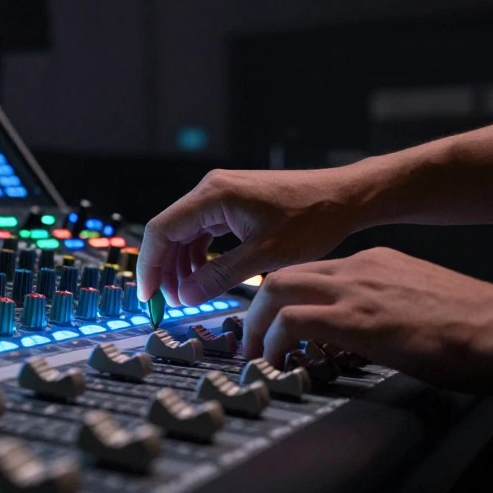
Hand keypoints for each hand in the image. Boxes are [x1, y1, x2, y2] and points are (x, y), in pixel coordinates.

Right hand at [136, 168, 363, 306]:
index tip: (149, 297)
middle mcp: (211, 189)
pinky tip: (206, 277)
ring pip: (184, 233)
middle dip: (165, 269)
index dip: (150, 267)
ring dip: (182, 265)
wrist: (343, 198)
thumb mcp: (264, 256)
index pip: (161, 230)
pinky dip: (199, 256)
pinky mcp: (232, 203)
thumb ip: (220, 277)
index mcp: (213, 195)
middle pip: (169, 232)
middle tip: (170, 303)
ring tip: (190, 295)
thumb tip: (186, 297)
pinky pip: (203, 231)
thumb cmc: (311, 219)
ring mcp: (221, 195)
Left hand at [251, 247, 492, 391]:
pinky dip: (273, 341)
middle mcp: (360, 268)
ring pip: (276, 289)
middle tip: (248, 340)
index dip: (284, 297)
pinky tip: (274, 363)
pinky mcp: (357, 319)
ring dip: (255, 324)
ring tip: (253, 355)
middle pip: (281, 273)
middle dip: (255, 307)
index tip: (271, 322)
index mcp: (376, 263)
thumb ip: (388, 310)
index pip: (311, 271)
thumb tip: (369, 338)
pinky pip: (292, 321)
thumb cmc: (479, 327)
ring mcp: (356, 290)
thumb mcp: (421, 305)